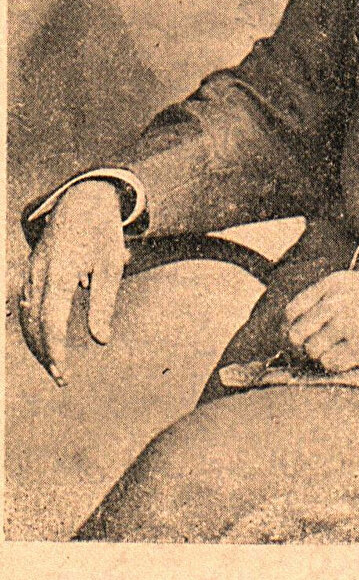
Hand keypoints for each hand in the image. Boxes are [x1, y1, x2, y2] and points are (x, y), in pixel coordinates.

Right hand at [19, 181, 126, 384]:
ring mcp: (30, 271)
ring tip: (56, 366)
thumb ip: (104, 304)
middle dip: (45, 353)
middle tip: (62, 378)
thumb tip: (101, 340)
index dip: (54, 348)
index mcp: (60, 270)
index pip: (51, 319)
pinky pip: (25, 305)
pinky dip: (32, 327)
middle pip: (33, 322)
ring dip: (37, 344)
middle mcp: (38, 272)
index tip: (63, 371)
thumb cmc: (102, 233)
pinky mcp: (30, 271)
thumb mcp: (111, 266)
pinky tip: (45, 344)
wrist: (82, 200)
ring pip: (25, 316)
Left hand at [283, 271, 358, 372]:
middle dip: (302, 346)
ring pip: (312, 351)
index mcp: (332, 285)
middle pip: (297, 335)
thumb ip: (324, 297)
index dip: (289, 329)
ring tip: (337, 351)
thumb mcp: (353, 283)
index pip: (292, 312)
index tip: (296, 338)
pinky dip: (335, 364)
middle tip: (314, 351)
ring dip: (321, 355)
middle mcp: (336, 304)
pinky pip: (330, 363)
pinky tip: (348, 358)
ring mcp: (348, 325)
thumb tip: (294, 322)